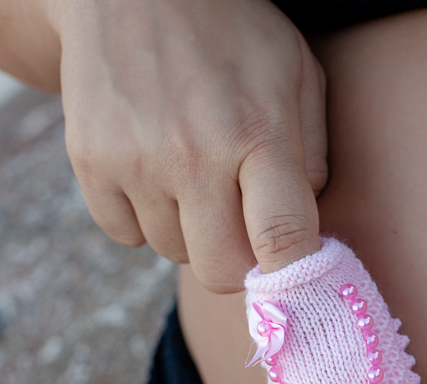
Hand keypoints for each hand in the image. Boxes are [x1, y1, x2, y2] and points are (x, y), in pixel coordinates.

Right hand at [54, 0, 326, 291]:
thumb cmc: (235, 35)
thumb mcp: (298, 75)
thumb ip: (313, 157)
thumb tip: (308, 233)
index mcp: (258, 134)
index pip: (283, 242)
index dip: (296, 279)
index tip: (301, 282)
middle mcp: (193, 154)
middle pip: (222, 271)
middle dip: (241, 259)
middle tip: (245, 221)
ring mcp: (135, 160)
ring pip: (175, 253)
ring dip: (193, 232)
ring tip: (198, 176)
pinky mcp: (89, 161)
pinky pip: (126, 235)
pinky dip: (146, 218)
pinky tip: (159, 172)